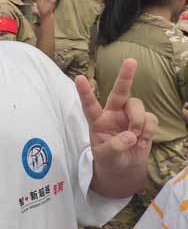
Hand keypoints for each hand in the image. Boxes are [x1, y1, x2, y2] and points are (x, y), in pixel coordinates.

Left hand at [75, 59, 157, 174]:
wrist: (124, 168)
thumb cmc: (109, 159)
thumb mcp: (106, 157)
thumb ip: (115, 147)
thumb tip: (130, 135)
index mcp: (97, 120)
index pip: (89, 105)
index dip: (84, 92)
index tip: (78, 78)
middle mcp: (113, 113)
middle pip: (119, 92)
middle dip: (125, 76)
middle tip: (130, 61)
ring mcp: (129, 115)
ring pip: (137, 105)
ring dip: (137, 121)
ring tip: (135, 136)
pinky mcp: (144, 121)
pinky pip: (150, 118)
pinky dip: (148, 130)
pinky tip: (143, 139)